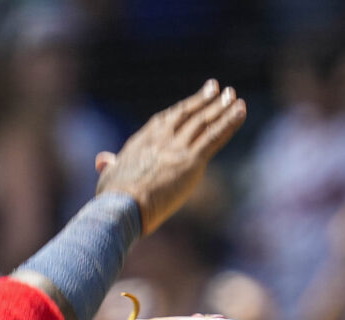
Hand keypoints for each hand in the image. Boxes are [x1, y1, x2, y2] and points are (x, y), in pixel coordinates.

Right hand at [95, 80, 247, 234]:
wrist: (123, 205)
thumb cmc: (113, 197)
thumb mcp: (108, 177)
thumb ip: (109, 165)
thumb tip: (102, 159)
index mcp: (142, 141)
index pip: (165, 121)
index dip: (180, 111)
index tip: (190, 103)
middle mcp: (161, 138)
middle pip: (187, 115)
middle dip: (203, 101)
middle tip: (217, 88)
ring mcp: (178, 147)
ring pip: (204, 122)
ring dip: (221, 107)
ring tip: (233, 96)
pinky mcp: (192, 160)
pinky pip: (215, 136)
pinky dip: (230, 122)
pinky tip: (241, 110)